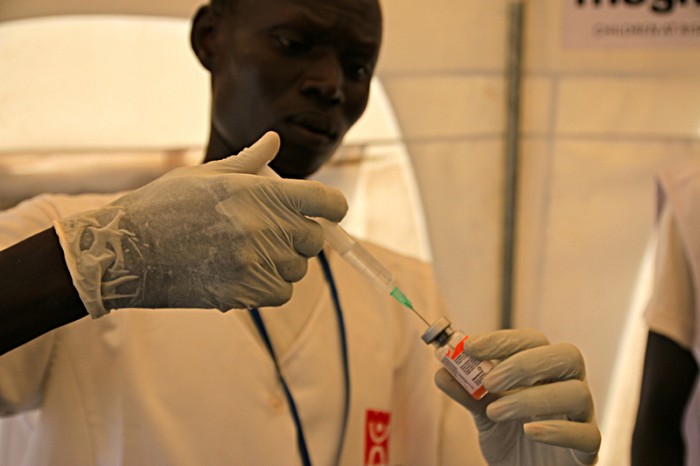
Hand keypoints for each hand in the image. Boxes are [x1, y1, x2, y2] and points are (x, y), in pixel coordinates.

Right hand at [54, 132, 346, 316]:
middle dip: (301, 233)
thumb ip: (250, 162)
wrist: (126, 250)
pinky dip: (271, 286)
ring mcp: (255, 263)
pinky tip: (246, 273)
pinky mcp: (243, 292)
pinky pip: (281, 292)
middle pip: (314, 238)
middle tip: (273, 229)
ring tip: (252, 251)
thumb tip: (274, 141)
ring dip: (284, 261)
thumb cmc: (163, 205)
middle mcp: (264, 228)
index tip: (330, 211)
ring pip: (298, 268)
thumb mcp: (207, 174)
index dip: (334, 206)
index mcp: (259, 192)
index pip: (325, 202)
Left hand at [435, 329, 600, 465]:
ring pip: (577, 393)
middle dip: (523, 364)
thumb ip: (466, 392)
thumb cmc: (509, 436)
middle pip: (566, 356)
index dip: (503, 340)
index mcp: (544, 369)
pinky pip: (587, 435)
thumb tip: (441, 371)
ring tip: (495, 412)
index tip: (471, 346)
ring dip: (530, 398)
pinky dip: (557, 430)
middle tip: (488, 381)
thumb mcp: (482, 412)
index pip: (533, 340)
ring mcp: (582, 415)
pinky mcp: (587, 448)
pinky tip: (529, 431)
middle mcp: (568, 385)